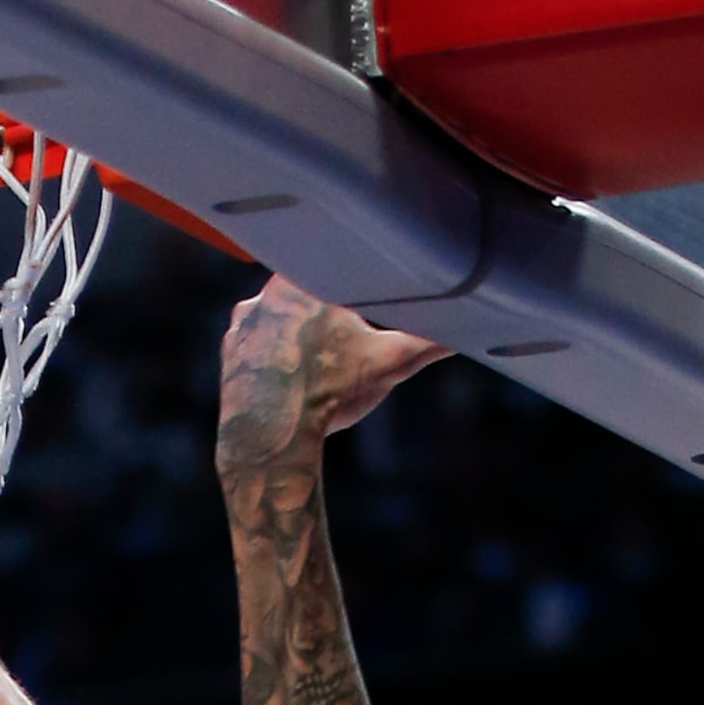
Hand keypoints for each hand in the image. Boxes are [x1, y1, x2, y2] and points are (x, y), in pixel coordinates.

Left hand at [216, 275, 449, 475]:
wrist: (270, 437)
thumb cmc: (331, 393)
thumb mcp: (391, 363)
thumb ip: (430, 340)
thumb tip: (473, 327)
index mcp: (307, 278)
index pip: (337, 267)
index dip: (356, 286)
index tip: (366, 303)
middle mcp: (267, 291)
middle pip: (309, 292)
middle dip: (329, 315)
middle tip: (347, 342)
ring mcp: (243, 322)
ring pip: (282, 319)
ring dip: (299, 337)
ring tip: (319, 367)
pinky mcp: (230, 352)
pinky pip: (259, 346)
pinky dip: (275, 359)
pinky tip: (292, 380)